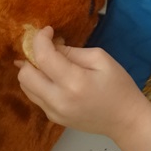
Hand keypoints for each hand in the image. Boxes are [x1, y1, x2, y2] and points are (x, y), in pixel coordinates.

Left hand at [16, 26, 150, 150]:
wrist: (125, 120)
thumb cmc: (118, 86)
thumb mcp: (100, 59)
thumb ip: (73, 52)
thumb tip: (51, 46)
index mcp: (74, 82)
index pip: (43, 57)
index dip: (40, 39)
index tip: (47, 30)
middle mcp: (58, 100)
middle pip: (25, 75)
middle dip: (31, 56)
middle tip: (47, 48)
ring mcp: (53, 113)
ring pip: (25, 87)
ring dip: (32, 70)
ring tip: (50, 62)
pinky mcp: (53, 119)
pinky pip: (34, 97)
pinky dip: (38, 83)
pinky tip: (53, 77)